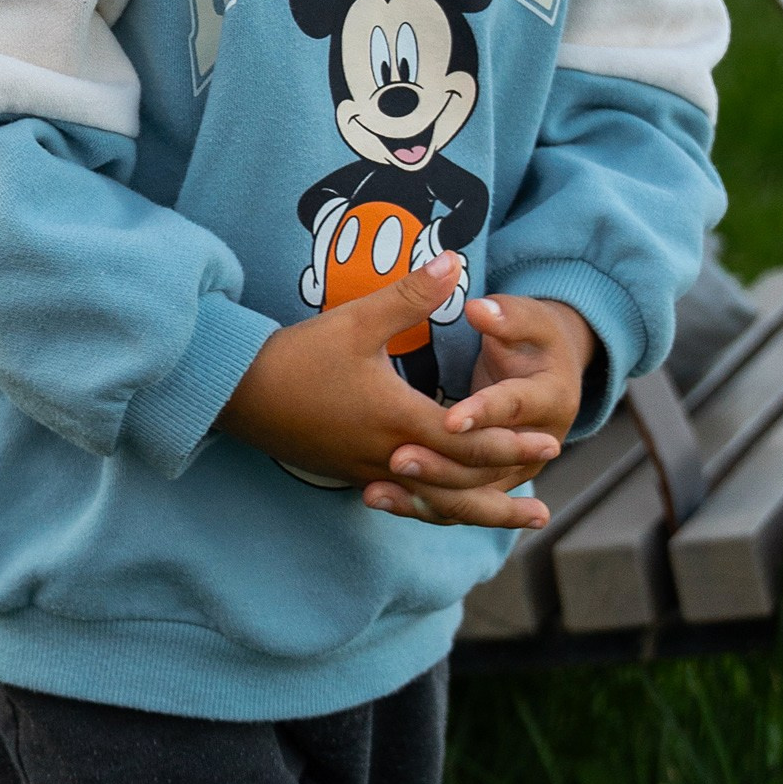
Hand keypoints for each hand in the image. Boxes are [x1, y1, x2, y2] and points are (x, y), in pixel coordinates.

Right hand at [218, 259, 559, 525]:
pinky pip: (404, 499)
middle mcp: (386, 455)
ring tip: (509, 522)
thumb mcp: (357, 320)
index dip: (508, 442)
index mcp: (396, 419)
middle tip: (544, 509)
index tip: (548, 442)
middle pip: (456, 487)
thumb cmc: (297, 356)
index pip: (464, 441)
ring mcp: (366, 470)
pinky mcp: (349, 473)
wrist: (234, 392)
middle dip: (501, 496)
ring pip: (431, 502)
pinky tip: (448, 507)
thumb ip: (410, 295)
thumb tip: (456, 261)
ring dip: (474, 514)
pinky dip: (435, 507)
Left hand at [366, 290, 593, 530]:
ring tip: (375, 489)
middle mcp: (539, 445)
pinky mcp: (488, 483)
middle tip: (398, 457)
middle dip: (442, 464)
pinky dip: (415, 503)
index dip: (483, 413)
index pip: (515, 408)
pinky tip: (373, 498)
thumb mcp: (528, 320)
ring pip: (469, 494)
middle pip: (488, 464)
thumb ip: (505, 316)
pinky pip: (452, 502)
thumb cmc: (533, 337)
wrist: (548, 371)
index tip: (449, 419)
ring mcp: (515, 470)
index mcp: (553, 399)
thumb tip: (477, 309)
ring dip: (424, 493)